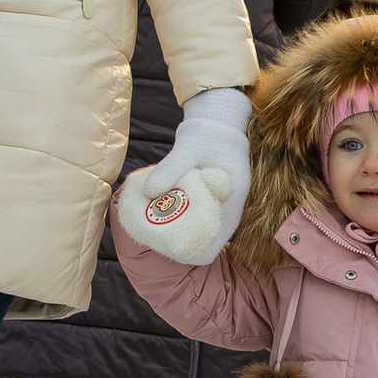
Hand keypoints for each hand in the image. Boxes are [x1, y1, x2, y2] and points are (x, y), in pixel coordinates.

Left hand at [114, 84, 251, 265]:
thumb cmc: (206, 136)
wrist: (219, 124)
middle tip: (156, 235)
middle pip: (205, 244)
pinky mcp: (214, 203)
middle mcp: (229, 212)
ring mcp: (222, 208)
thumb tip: (147, 191)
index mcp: (230, 203)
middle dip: (181, 245)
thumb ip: (169, 170)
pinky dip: (183, 220)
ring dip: (181, 232)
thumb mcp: (187, 149)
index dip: (190, 253)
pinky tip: (165, 212)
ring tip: (157, 225)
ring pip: (202, 234)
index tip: (167, 246)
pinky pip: (198, 221)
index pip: (211, 247)